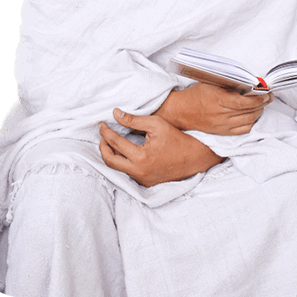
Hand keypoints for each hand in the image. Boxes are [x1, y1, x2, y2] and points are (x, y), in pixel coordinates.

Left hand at [99, 109, 223, 186]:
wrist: (194, 156)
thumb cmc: (177, 138)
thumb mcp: (157, 124)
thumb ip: (134, 120)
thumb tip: (116, 114)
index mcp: (140, 157)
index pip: (115, 142)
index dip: (106, 131)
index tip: (102, 123)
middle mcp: (138, 171)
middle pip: (109, 160)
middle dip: (102, 146)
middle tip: (102, 134)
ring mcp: (141, 179)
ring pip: (117, 168)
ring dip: (111, 154)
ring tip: (111, 141)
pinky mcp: (145, 182)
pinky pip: (127, 172)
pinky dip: (122, 161)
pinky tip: (124, 151)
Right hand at [153, 83, 272, 134]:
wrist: (180, 111)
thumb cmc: (196, 94)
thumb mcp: (211, 83)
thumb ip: (228, 83)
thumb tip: (249, 83)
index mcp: (218, 100)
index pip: (244, 102)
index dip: (258, 99)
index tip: (267, 93)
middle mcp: (220, 115)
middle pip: (249, 112)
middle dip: (262, 104)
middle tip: (269, 96)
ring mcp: (222, 126)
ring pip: (248, 121)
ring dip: (259, 112)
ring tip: (262, 105)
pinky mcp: (222, 132)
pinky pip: (242, 130)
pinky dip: (251, 123)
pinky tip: (253, 115)